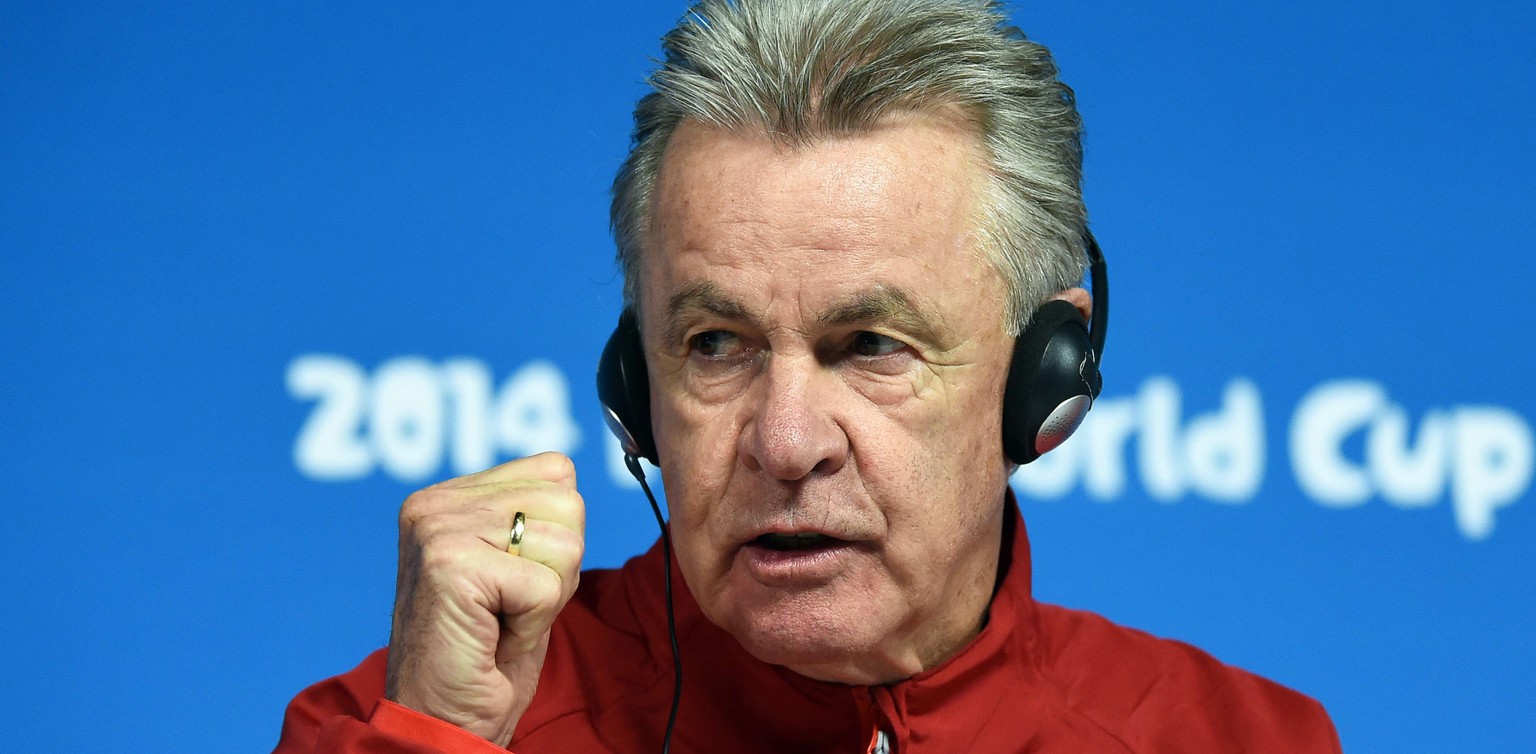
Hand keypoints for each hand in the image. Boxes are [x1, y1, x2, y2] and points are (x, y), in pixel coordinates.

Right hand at [384, 452, 585, 745]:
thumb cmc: (487, 653)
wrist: (444, 720)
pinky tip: (493, 637)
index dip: (557, 536)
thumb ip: (534, 514)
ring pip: (565, 543)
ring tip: (500, 620)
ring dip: (546, 597)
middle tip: (509, 607)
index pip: (557, 472)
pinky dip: (533, 623)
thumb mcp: (518, 564)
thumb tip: (567, 472)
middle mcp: (436, 504)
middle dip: (557, 568)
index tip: (515, 580)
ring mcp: (438, 529)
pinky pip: (546, 586)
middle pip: (569, 504)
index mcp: (451, 496)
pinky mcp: (450, 565)